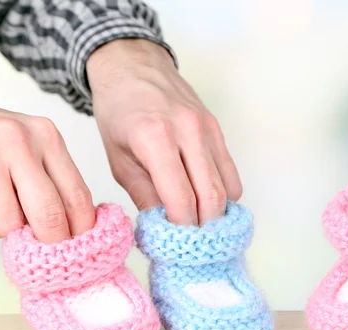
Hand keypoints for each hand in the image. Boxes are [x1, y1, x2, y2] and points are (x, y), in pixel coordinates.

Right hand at [0, 107, 94, 241]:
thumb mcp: (29, 146)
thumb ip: (51, 179)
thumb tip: (75, 230)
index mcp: (47, 137)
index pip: (78, 196)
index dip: (81, 231)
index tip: (80, 250)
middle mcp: (21, 140)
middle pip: (50, 214)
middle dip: (51, 242)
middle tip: (49, 254)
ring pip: (10, 222)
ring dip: (7, 230)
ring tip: (1, 214)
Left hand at [87, 39, 241, 225]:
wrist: (134, 67)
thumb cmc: (119, 112)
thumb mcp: (117, 157)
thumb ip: (143, 194)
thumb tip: (163, 228)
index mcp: (155, 139)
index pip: (181, 200)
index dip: (181, 229)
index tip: (175, 244)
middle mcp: (188, 132)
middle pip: (212, 197)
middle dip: (203, 227)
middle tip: (190, 243)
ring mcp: (208, 129)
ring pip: (227, 188)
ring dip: (216, 213)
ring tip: (199, 226)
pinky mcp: (219, 130)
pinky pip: (231, 172)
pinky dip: (224, 194)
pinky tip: (207, 201)